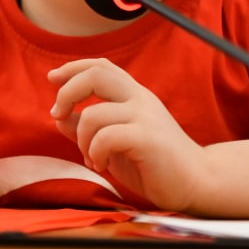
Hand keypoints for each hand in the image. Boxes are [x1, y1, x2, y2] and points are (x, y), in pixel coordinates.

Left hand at [48, 58, 206, 210]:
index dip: (72, 68)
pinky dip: (94, 153)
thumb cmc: (154, 163)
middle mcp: (140, 99)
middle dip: (67, 93)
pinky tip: (101, 165)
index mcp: (134, 95)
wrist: (196, 182)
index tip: (52, 78)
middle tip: (58, 115)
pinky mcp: (147, 138)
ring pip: (93, 115)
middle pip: (95, 75)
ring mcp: (145, 116)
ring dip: (82, 139)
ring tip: (92, 158)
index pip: (101, 66)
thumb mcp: (115, 142)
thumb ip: (89, 128)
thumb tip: (59, 116)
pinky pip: (106, 137)